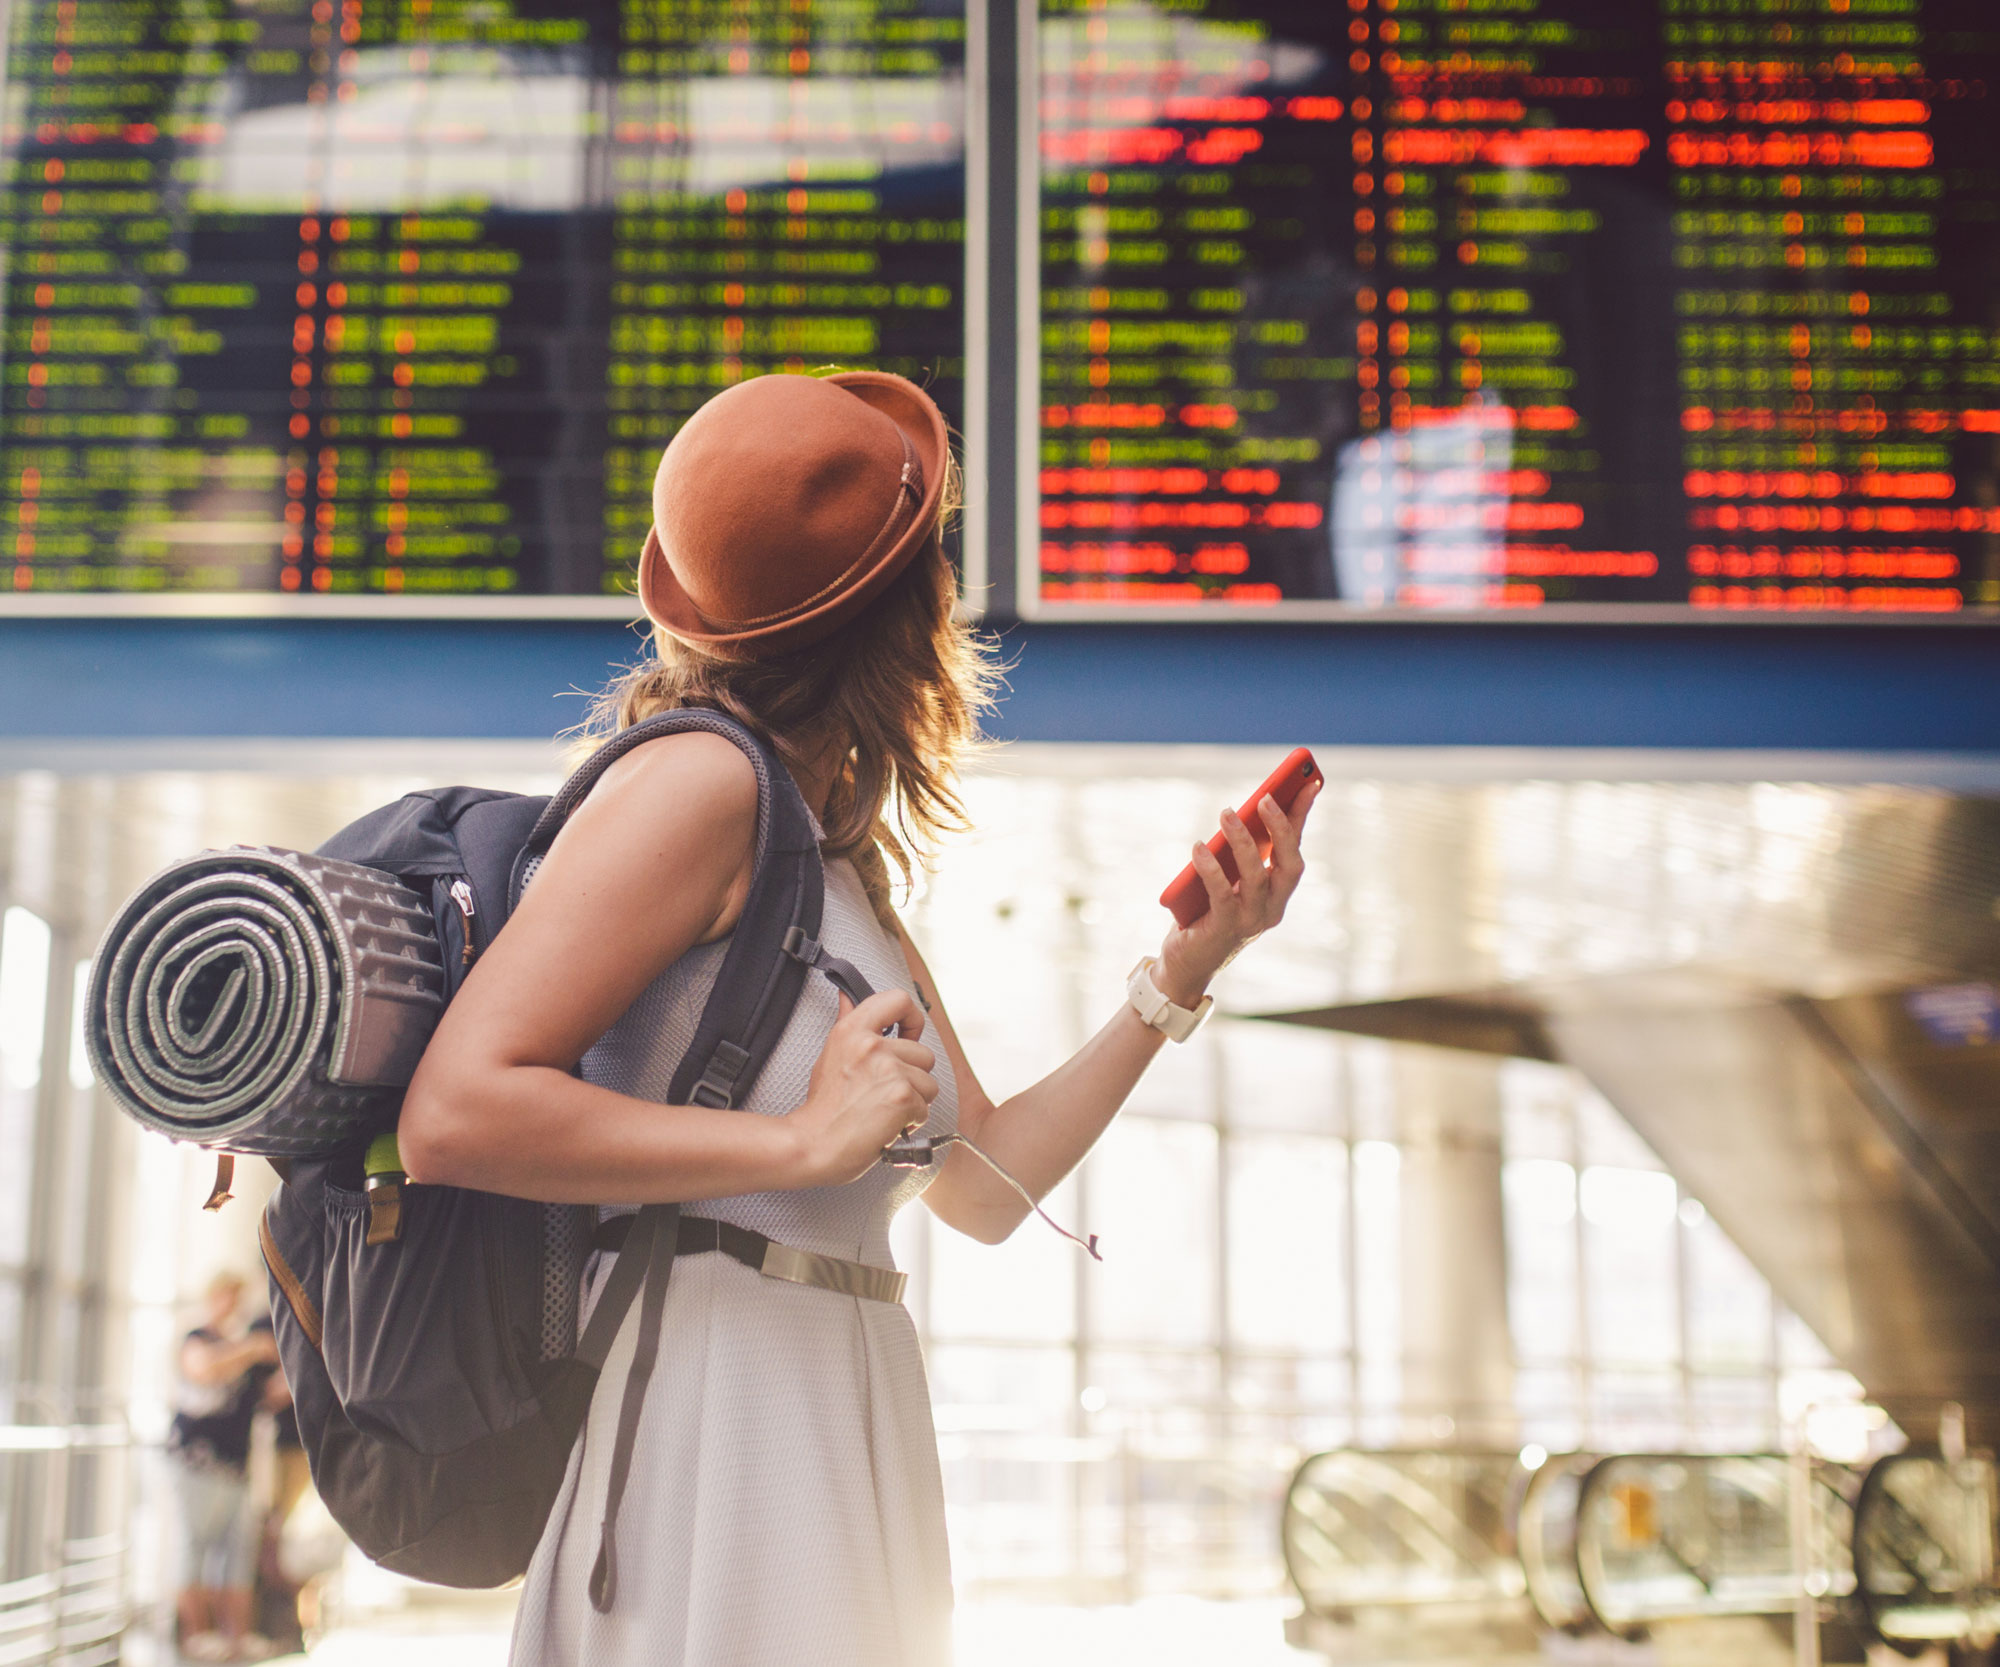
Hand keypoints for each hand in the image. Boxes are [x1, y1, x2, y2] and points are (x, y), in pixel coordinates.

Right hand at [786, 989, 938, 1186]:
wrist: (813, 1144)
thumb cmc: (823, 1106)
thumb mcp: (830, 1054)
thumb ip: (846, 1023)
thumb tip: (846, 996)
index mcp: (852, 1030)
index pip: (898, 999)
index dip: (912, 1018)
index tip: (908, 1037)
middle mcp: (871, 1045)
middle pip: (924, 1054)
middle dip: (912, 1079)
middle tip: (883, 1094)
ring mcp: (888, 1069)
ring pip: (929, 1084)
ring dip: (914, 1102)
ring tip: (884, 1111)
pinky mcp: (901, 1096)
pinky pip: (925, 1108)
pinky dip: (911, 1122)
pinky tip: (886, 1125)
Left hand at [1156, 776, 1320, 1004]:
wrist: (1187, 962)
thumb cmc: (1206, 914)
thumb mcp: (1228, 878)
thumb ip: (1237, 854)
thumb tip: (1240, 813)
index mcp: (1277, 893)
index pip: (1295, 848)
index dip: (1302, 816)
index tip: (1308, 782)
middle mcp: (1273, 908)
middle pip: (1289, 864)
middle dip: (1281, 828)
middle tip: (1264, 797)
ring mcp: (1251, 921)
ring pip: (1256, 877)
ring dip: (1242, 841)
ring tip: (1226, 813)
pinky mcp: (1225, 930)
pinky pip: (1222, 895)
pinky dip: (1211, 869)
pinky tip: (1198, 847)